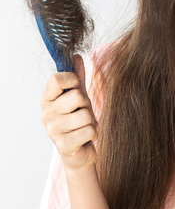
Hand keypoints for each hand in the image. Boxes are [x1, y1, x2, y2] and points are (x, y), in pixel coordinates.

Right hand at [40, 54, 98, 172]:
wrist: (80, 151)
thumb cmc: (78, 121)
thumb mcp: (79, 97)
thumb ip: (77, 78)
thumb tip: (76, 56)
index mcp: (47, 99)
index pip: (56, 79)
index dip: (72, 80)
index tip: (77, 86)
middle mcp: (46, 114)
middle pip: (76, 96)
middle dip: (87, 104)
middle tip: (83, 112)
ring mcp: (52, 131)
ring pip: (85, 115)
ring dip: (91, 121)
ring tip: (85, 126)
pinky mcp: (63, 146)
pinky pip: (89, 131)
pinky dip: (93, 133)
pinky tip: (86, 137)